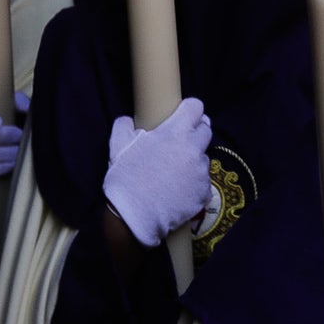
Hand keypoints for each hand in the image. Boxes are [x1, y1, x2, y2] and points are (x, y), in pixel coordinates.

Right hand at [102, 98, 212, 247]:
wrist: (135, 216)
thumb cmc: (126, 178)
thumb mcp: (118, 146)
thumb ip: (123, 126)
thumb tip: (128, 120)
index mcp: (176, 132)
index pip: (196, 107)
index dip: (190, 110)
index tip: (184, 115)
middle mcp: (194, 148)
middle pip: (205, 131)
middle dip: (195, 133)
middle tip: (180, 143)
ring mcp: (201, 171)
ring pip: (203, 158)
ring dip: (193, 160)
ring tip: (175, 172)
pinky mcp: (204, 192)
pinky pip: (203, 181)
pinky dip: (194, 183)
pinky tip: (179, 189)